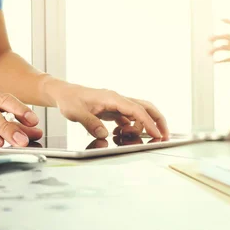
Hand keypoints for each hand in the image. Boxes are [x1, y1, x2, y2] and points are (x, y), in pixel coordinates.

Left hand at [47, 83, 169, 139]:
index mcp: (111, 97)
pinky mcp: (114, 109)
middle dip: (158, 121)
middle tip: (165, 136)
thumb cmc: (69, 100)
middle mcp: (118, 99)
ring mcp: (117, 104)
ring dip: (141, 126)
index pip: (136, 110)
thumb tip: (104, 135)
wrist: (64, 94)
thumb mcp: (76, 113)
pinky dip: (131, 126)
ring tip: (128, 136)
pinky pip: (129, 118)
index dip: (148, 123)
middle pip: (146, 107)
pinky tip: (121, 133)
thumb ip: (90, 124)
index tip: (157, 134)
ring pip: (139, 113)